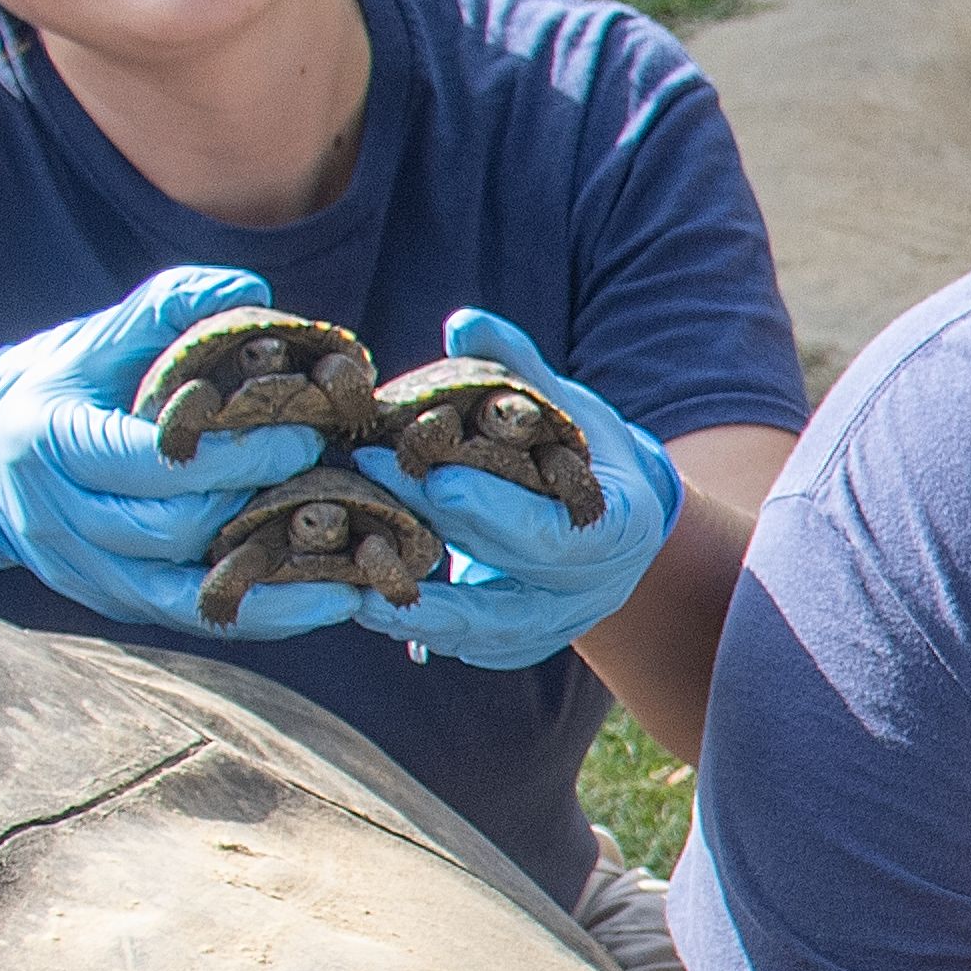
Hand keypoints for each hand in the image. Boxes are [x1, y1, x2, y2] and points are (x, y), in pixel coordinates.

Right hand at [0, 263, 345, 636]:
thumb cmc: (59, 384)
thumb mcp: (97, 337)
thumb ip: (167, 307)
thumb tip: (250, 292)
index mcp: (52, 441)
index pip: (150, 462)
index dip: (233, 456)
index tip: (304, 434)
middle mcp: (58, 515)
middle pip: (170, 530)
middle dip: (257, 507)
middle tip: (335, 485)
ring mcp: (81, 569)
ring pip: (183, 595)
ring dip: (272, 582)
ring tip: (353, 566)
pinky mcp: (110, 601)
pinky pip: (189, 616)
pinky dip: (258, 614)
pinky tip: (323, 601)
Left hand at [348, 313, 680, 673]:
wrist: (617, 515)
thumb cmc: (586, 450)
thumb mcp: (566, 403)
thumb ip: (518, 367)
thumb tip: (464, 323)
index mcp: (619, 525)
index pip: (554, 531)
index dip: (496, 509)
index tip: (437, 480)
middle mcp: (596, 586)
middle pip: (512, 578)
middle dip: (435, 533)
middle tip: (364, 485)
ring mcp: (564, 621)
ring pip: (490, 632)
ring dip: (420, 611)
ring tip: (352, 586)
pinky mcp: (528, 642)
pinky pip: (476, 647)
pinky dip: (426, 630)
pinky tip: (370, 605)